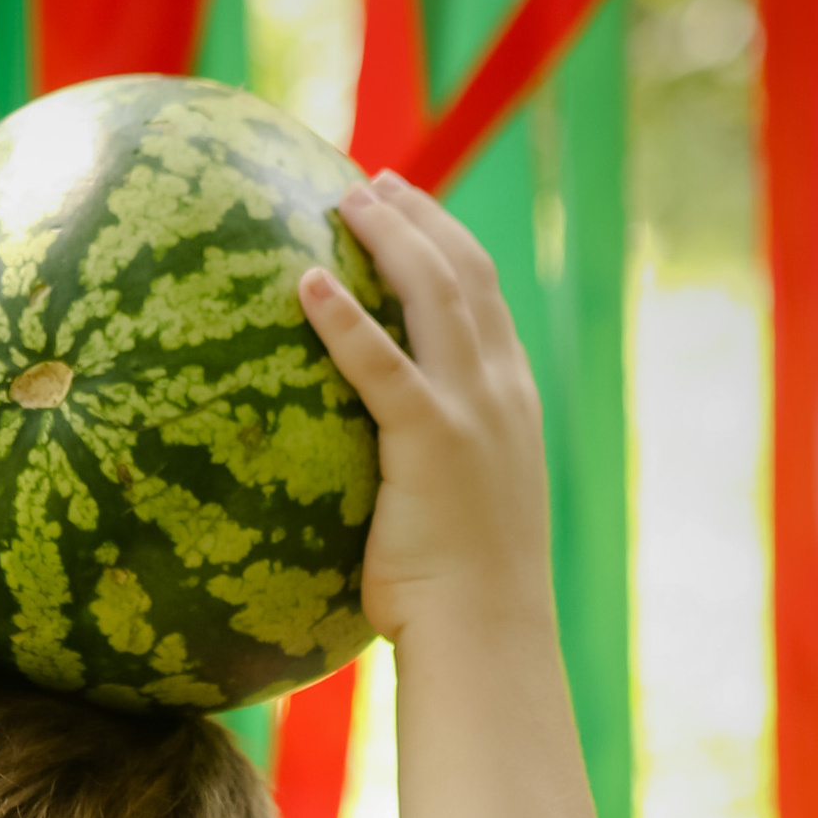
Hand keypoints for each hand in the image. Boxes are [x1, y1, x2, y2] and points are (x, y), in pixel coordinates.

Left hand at [299, 173, 552, 653]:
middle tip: (370, 182)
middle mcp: (500, 392)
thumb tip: (382, 474)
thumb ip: (431, 473)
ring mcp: (472, 411)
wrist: (489, 635)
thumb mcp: (457, 516)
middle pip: (463, 274)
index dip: (446, 241)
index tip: (409, 208)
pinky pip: (381, 364)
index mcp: (511, 402)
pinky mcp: (431, 441)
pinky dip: (344, 318)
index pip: (484, 296)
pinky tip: (305, 284)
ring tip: (343, 200)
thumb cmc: (461, 598)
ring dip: (388, 239)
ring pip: (434, 295)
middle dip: (418, 218)